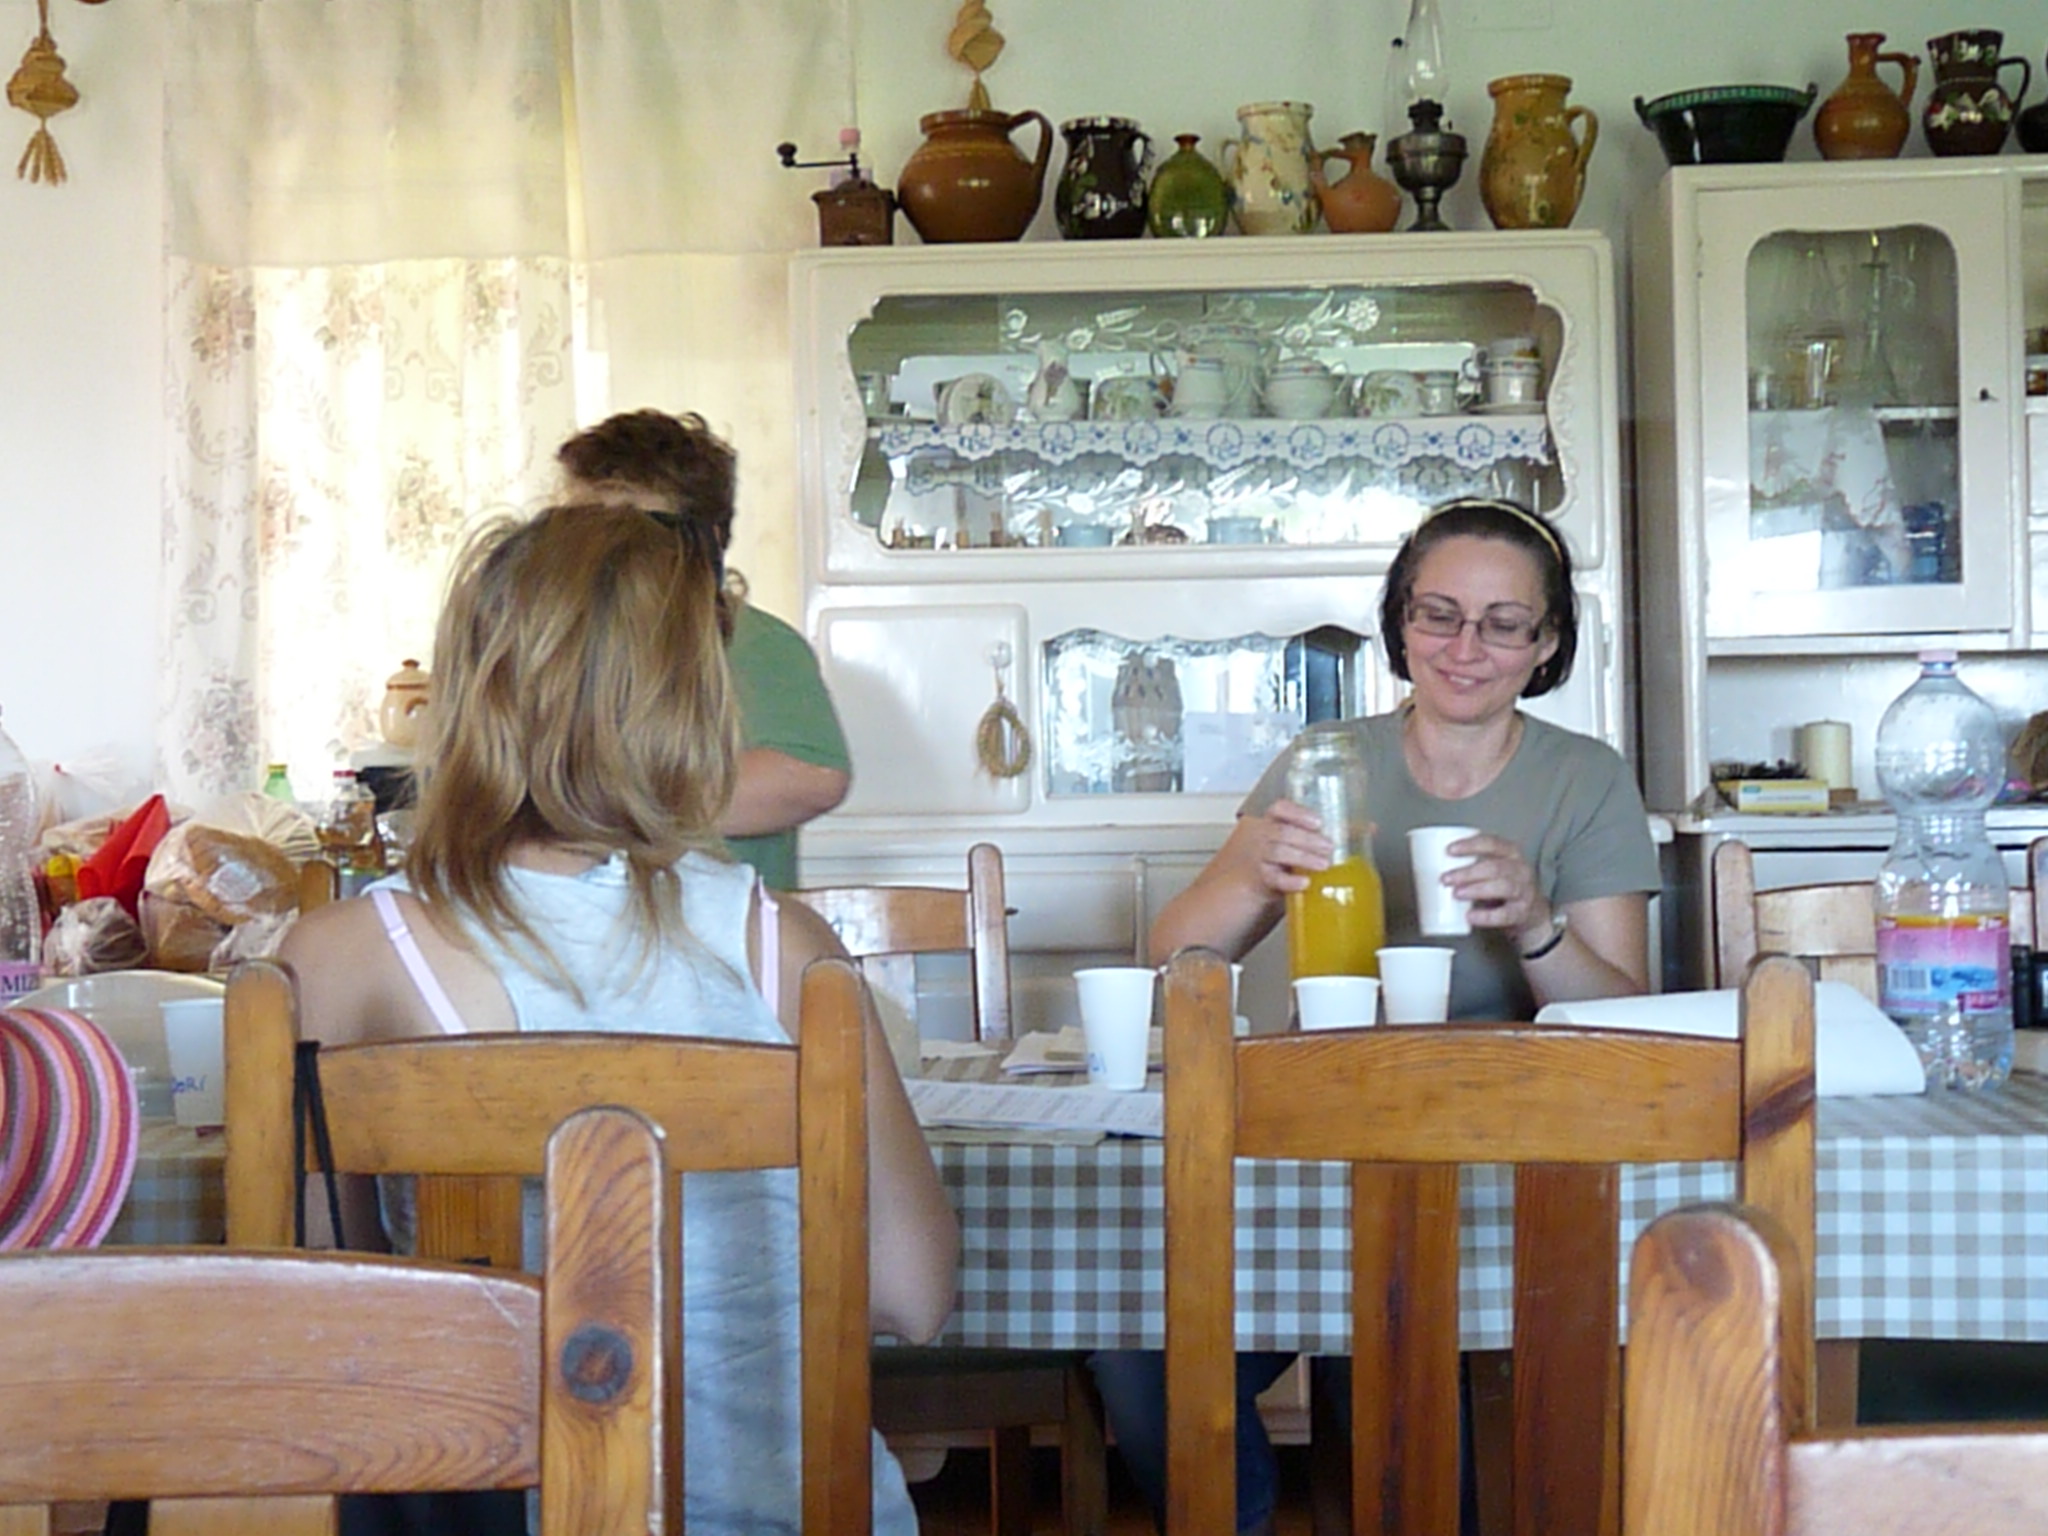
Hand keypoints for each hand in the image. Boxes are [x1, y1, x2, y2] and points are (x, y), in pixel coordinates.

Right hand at [1216, 799, 1334, 897]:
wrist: (1217, 908)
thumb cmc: (1249, 885)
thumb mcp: (1271, 860)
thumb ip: (1292, 853)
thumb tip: (1327, 852)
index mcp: (1260, 829)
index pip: (1279, 810)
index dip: (1299, 813)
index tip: (1317, 822)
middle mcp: (1253, 840)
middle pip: (1282, 830)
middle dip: (1308, 838)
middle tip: (1328, 846)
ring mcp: (1251, 860)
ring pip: (1279, 850)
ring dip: (1304, 856)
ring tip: (1322, 864)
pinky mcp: (1251, 883)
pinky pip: (1273, 877)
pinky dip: (1290, 880)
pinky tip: (1303, 883)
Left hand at [1439, 832, 1552, 947]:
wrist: (1533, 914)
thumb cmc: (1506, 887)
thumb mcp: (1495, 869)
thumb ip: (1473, 864)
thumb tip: (1434, 864)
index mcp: (1511, 854)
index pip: (1492, 843)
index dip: (1470, 845)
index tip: (1450, 850)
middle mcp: (1520, 870)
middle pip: (1494, 867)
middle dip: (1468, 872)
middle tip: (1446, 878)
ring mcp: (1524, 892)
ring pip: (1502, 887)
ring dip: (1476, 890)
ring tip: (1457, 894)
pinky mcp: (1521, 913)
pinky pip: (1504, 914)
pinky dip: (1486, 916)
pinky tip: (1470, 916)